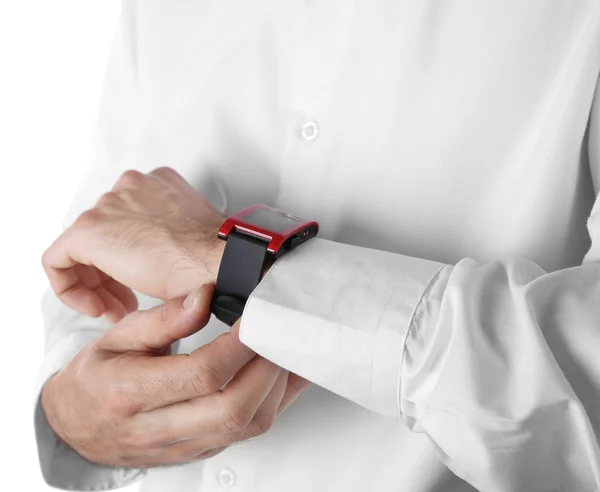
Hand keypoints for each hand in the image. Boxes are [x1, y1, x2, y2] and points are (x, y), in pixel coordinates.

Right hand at [41, 286, 309, 466]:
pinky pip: (248, 432)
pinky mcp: (201, 450)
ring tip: (282, 350)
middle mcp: (157, 428)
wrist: (76, 425)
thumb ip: (162, 319)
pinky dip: (273, 401)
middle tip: (278, 334)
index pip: (200, 374)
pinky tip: (280, 375)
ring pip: (247, 426)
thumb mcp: (117, 337)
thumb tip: (204, 296)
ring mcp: (183, 445)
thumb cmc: (97, 378)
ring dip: (276, 387)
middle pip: (233, 408)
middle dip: (267, 369)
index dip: (238, 346)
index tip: (256, 319)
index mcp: (131, 392)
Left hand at [42, 167, 224, 322]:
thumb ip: (172, 236)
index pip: (127, 218)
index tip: (143, 280)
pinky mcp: (88, 230)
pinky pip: (58, 261)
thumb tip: (162, 259)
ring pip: (83, 249)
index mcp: (158, 183)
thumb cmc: (215, 257)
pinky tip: (96, 307)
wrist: (218, 262)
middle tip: (129, 302)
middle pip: (104, 234)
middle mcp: (130, 186)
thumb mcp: (195, 238)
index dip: (131, 256)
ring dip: (98, 285)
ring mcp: (108, 205)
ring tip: (117, 310)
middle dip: (113, 273)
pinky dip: (70, 288)